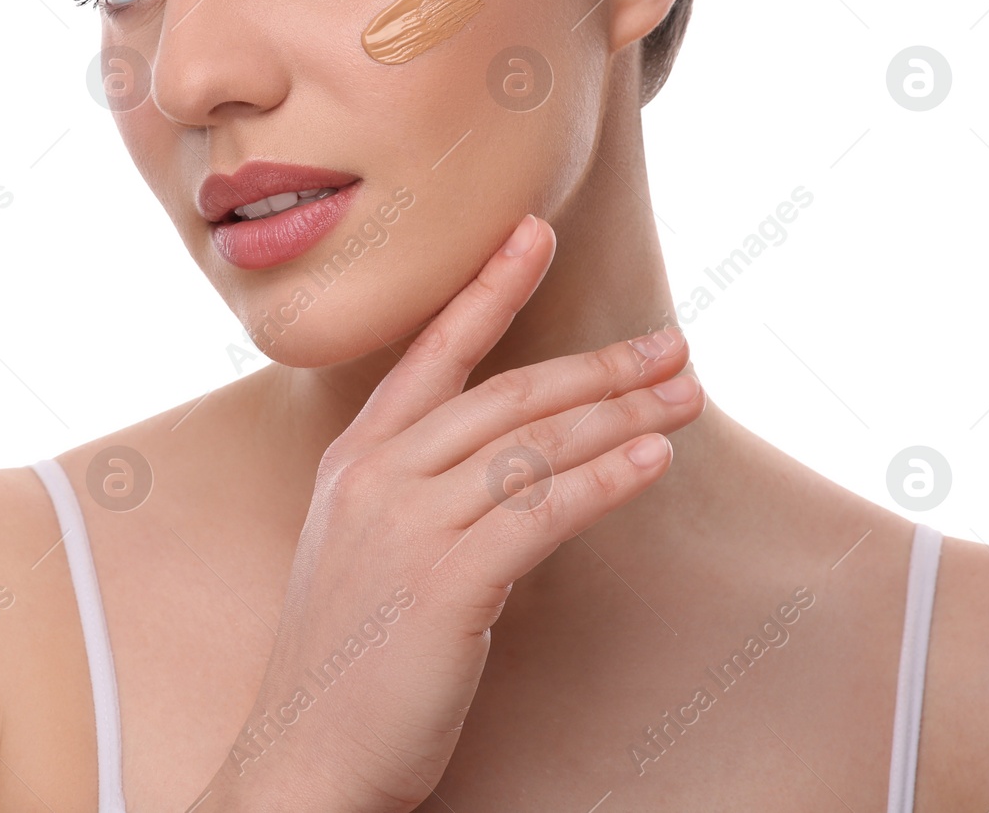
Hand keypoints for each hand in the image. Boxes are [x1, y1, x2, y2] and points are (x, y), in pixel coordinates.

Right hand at [200, 214, 703, 811]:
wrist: (304, 755)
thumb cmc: (345, 659)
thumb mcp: (364, 549)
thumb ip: (423, 494)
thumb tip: (514, 468)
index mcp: (355, 459)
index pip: (433, 351)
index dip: (490, 288)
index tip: (535, 233)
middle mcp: (377, 475)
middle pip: (507, 394)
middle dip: (599, 366)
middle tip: (671, 346)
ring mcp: (406, 525)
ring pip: (533, 445)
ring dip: (621, 416)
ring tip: (684, 397)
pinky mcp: (444, 582)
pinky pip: (540, 513)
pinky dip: (602, 482)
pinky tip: (650, 464)